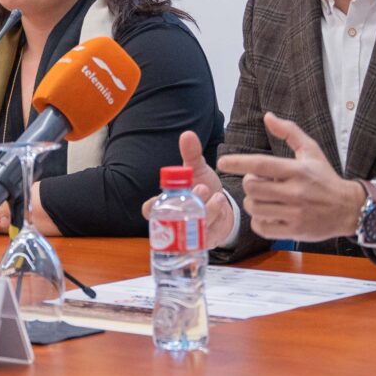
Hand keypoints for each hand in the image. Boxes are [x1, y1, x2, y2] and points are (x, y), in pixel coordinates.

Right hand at [143, 130, 236, 247]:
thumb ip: (191, 154)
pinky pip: (209, 236)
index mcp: (167, 204)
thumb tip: (187, 134)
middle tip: (200, 189)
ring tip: (218, 197)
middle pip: (172, 221)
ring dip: (207, 211)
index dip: (152, 207)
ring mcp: (190, 233)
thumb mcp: (198, 170)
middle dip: (186, 206)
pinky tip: (224, 208)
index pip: (150, 210)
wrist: (225, 205)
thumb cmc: (204, 187)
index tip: (161, 198)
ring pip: (194, 228)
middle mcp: (176, 221)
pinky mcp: (206, 241)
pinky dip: (218, 220)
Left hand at [217, 113, 364, 243]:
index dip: (238, 163)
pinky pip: (262, 227)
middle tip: (258, 183)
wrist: (348, 208)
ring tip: (263, 199)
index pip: (261, 165)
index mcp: (297, 170)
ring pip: (255, 208)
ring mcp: (295, 214)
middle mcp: (296, 192)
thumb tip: (268, 116)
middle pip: (252, 188)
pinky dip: (259, 221)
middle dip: (249, 184)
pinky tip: (267, 214)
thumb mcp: (311, 150)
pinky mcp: (294, 231)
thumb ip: (289, 131)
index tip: (222, 162)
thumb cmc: (325, 177)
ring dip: (252, 202)